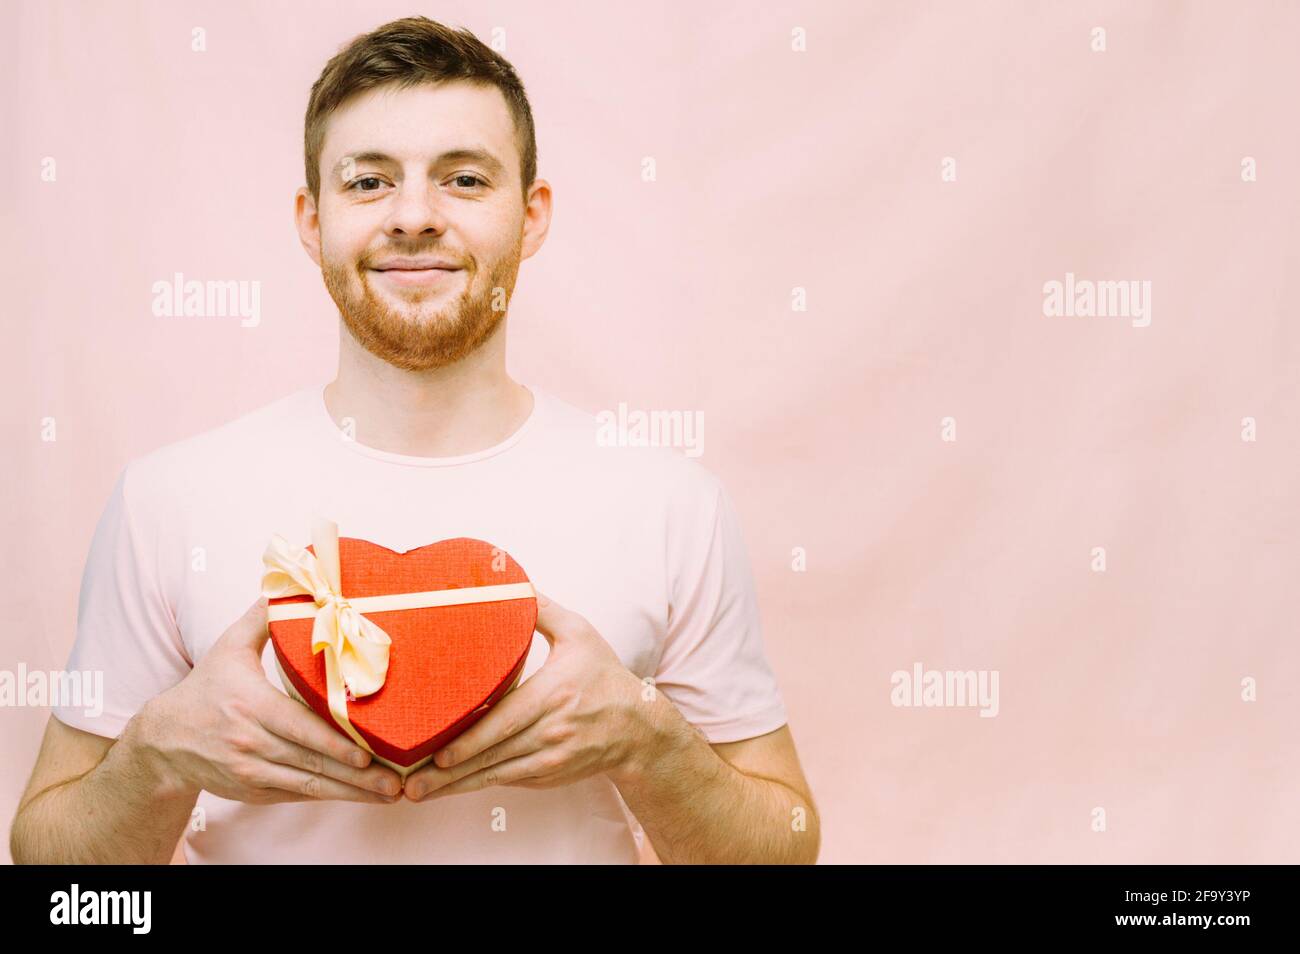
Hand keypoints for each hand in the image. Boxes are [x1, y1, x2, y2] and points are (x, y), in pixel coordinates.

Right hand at [124, 596, 403, 804]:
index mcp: (251, 707)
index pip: (300, 729)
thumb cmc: (205, 688)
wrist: (163, 740)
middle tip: (395, 781)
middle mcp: (251, 744)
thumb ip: (262, 618)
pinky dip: (328, 796)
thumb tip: (292, 585)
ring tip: (389, 792)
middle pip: (312, 763)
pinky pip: (296, 795)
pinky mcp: (253, 792)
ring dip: (351, 792)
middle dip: (357, 775)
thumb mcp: (228, 647)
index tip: (368, 753)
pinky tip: (359, 794)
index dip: (335, 744)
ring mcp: (252, 772)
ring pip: (309, 786)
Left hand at [403, 590, 658, 800]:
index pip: (505, 723)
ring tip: (418, 793)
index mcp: (553, 695)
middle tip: (410, 784)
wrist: (639, 729)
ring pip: (495, 775)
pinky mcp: (548, 775)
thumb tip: (513, 583)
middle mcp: (551, 732)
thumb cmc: (605, 677)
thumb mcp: (581, 635)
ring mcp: (550, 759)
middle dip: (449, 774)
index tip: (438, 755)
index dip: (470, 742)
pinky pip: (507, 780)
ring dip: (455, 787)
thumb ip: (544, 610)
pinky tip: (449, 788)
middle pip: (492, 757)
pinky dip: (478, 785)